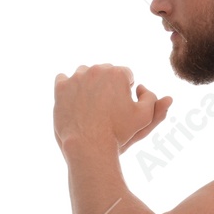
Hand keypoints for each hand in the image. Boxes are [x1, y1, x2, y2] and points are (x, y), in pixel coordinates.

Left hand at [53, 64, 172, 153]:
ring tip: (93, 106)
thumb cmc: (120, 132)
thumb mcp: (144, 118)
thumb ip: (153, 100)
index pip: (126, 75)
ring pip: (85, 74)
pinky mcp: (60, 86)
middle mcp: (96, 70)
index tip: (125, 104)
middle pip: (105, 72)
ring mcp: (75, 77)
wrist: (89, 144)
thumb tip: (148, 89)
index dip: (127, 90)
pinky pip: (65, 79)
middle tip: (109, 107)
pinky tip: (76, 101)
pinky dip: (70, 88)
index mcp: (117, 73)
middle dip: (109, 85)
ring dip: (90, 85)